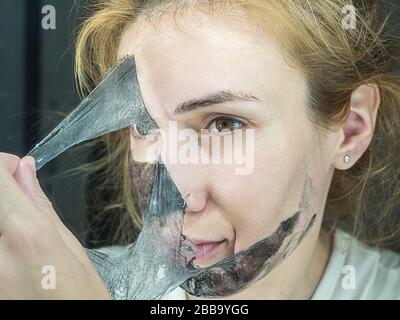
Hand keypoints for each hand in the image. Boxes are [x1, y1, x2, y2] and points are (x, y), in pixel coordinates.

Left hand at [0, 153, 110, 298]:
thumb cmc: (80, 298)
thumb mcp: (70, 247)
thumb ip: (39, 206)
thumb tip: (24, 170)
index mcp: (26, 234)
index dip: (4, 166)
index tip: (15, 171)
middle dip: (1, 187)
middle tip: (15, 194)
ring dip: (1, 214)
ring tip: (15, 229)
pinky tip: (10, 245)